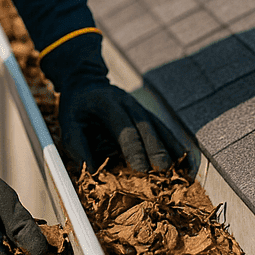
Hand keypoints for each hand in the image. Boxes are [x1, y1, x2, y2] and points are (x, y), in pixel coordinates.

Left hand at [56, 80, 179, 172]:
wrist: (87, 82)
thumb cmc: (77, 107)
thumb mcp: (68, 122)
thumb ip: (77, 146)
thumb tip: (92, 171)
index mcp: (109, 104)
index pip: (125, 128)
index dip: (134, 149)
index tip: (141, 169)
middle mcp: (130, 104)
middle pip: (149, 128)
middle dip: (158, 151)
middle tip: (164, 173)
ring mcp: (142, 109)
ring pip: (161, 129)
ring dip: (172, 150)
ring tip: (183, 172)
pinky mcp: (149, 116)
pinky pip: (166, 131)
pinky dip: (177, 147)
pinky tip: (186, 163)